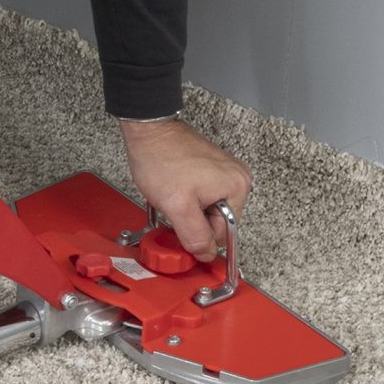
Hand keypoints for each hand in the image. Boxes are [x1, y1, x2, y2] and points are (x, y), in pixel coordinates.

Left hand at [118, 117, 252, 260]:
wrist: (147, 129)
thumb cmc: (160, 158)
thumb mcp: (177, 207)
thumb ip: (195, 236)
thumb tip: (206, 254)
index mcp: (237, 188)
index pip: (223, 234)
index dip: (198, 235)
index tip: (180, 226)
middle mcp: (237, 178)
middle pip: (217, 222)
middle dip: (193, 220)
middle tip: (174, 205)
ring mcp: (224, 172)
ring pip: (207, 210)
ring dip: (188, 209)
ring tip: (173, 193)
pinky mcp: (211, 168)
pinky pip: (202, 196)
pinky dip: (187, 198)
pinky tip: (174, 188)